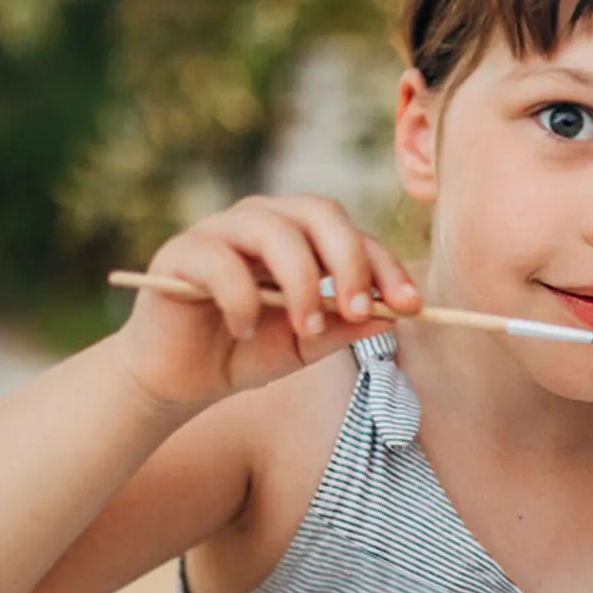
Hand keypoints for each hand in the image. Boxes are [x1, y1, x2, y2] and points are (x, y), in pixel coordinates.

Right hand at [114, 194, 421, 408]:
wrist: (181, 380)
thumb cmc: (247, 351)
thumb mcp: (307, 344)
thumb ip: (344, 326)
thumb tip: (392, 315)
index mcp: (299, 236)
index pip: (351, 234)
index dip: (384, 266)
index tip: (411, 306)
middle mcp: (263, 221)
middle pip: (319, 212)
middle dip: (349, 261)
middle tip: (359, 310)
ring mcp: (220, 230)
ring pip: (274, 231)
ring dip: (302, 283)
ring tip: (307, 328)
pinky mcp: (181, 252)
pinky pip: (222, 264)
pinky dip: (243, 301)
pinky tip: (245, 332)